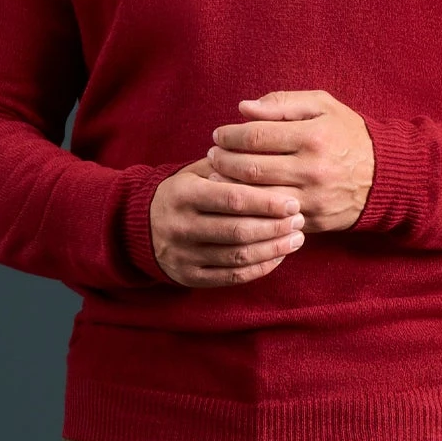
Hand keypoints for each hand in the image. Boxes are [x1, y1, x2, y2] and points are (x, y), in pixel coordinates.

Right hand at [149, 158, 305, 286]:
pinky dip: (259, 268)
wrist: (141, 225)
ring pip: (237, 256)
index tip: (293, 201)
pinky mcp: (189, 276)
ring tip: (297, 238)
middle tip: (300, 220)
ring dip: (273, 249)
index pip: (232, 199)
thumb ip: (228, 168)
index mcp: (183, 194)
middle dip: (274, 227)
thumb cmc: (184, 193)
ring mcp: (184, 255)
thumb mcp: (196, 172)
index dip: (266, 202)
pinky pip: (231, 277)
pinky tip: (278, 256)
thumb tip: (269, 163)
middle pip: (237, 230)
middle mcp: (181, 226)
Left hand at [208, 90, 374, 233]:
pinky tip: (238, 199)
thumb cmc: (348, 135)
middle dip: (223, 161)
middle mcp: (313, 169)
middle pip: (251, 168)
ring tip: (216, 176)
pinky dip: (250, 210)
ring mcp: (313, 199)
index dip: (230, 135)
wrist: (385, 176)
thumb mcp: (323, 107)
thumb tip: (243, 108)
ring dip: (230, 187)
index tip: (218, 135)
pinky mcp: (313, 221)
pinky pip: (272, 218)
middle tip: (212, 155)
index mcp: (313, 136)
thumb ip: (282, 103)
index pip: (256, 136)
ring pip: (257, 196)